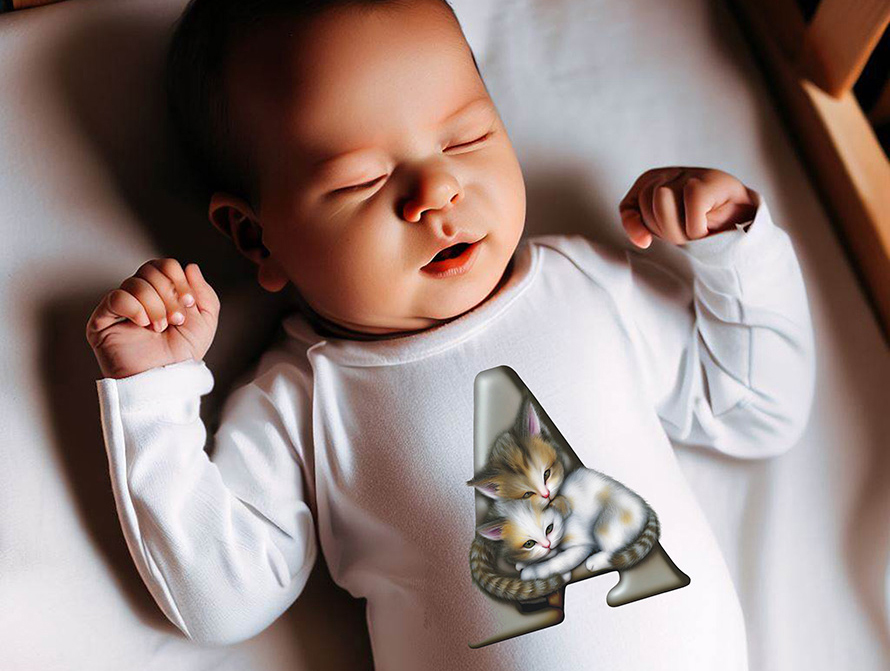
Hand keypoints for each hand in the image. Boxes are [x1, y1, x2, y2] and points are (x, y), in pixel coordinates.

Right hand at [86, 259, 219, 378]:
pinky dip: (135, 308)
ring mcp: (120, 308)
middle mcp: (139, 296)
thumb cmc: (183, 354)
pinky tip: (142, 325)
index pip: (165, 266)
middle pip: (150, 270)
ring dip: (155, 306)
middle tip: (176, 319)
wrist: (166, 379)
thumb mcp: (206, 321)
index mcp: (161, 293)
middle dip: (169, 294)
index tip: (189, 303)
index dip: (179, 279)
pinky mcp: (102, 320)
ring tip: (160, 327)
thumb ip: (204, 293)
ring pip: (135, 283)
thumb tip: (190, 267)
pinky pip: (116, 298)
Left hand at [618, 167, 757, 247]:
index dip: (638, 227)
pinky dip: (698, 227)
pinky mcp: (708, 180)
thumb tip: (643, 241)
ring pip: (662, 203)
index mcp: (651, 181)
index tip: (647, 241)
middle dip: (664, 231)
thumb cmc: (699, 225)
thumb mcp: (664, 227)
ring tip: (697, 229)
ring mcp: (689, 173)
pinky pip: (692, 204)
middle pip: (646, 206)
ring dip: (681, 231)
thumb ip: (641, 225)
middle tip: (686, 232)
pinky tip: (707, 229)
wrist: (743, 223)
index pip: (628, 206)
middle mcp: (667, 173)